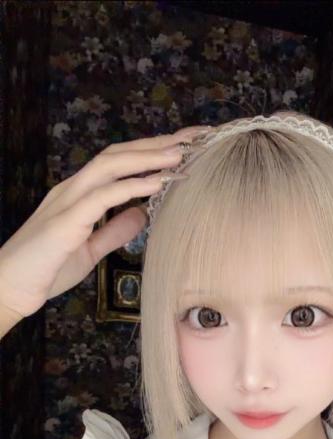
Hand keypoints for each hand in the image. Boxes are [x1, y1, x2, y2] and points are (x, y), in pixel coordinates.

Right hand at [0, 127, 203, 319]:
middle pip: (119, 154)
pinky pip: (103, 196)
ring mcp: (68, 201)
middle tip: (194, 138)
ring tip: (181, 154)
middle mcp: (73, 189)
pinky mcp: (66, 221)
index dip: (153, 152)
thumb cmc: (46, 269)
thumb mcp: (90, 249)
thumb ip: (114, 230)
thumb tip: (141, 214)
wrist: (9, 288)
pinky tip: (157, 183)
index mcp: (80, 195)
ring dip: (148, 158)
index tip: (186, 147)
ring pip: (111, 165)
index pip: (120, 163)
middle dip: (158, 143)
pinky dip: (132, 186)